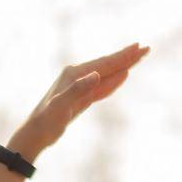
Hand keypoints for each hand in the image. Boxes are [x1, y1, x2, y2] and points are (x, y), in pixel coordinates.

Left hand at [8, 42, 149, 160]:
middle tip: (146, 48)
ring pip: (107, 74)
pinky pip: (102, 87)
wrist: (36, 134)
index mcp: (75, 74)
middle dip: (127, 57)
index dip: (123, 56)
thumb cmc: (46, 121)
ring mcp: (80, 86)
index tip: (139, 47)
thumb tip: (96, 74)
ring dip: (123, 67)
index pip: (105, 64)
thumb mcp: (62, 106)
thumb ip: (78, 89)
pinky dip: (114, 81)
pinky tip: (123, 76)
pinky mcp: (82, 98)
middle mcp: (78, 76)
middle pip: (108, 65)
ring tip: (138, 59)